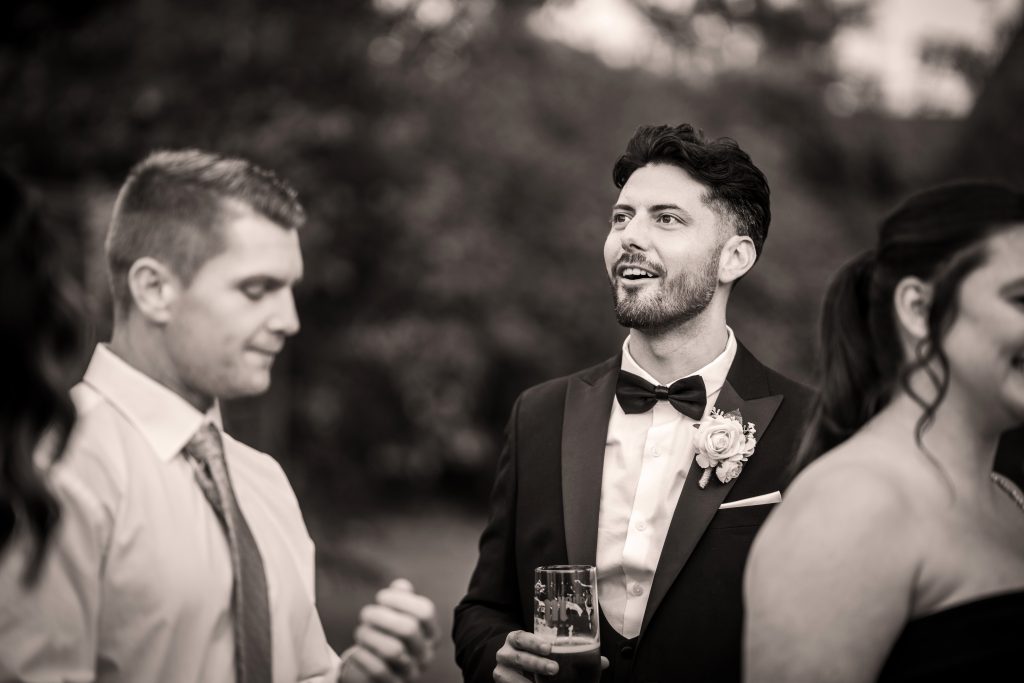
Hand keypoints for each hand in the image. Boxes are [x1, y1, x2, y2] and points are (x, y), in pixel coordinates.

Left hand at [341, 578, 437, 682]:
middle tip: (365, 614)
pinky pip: (379, 670)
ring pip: (393, 650)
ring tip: (360, 632)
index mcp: (431, 633)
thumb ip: (401, 598)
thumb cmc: (388, 638)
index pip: (425, 611)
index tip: (381, 597)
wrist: (378, 672)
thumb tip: (401, 586)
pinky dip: (364, 657)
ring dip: (370, 636)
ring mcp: (411, 672)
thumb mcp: (397, 617)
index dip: (401, 599)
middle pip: (408, 628)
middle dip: (380, 616)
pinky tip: (356, 650)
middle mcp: (425, 653)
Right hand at [493, 631, 610, 681]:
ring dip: (529, 680)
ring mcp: (501, 671)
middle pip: (518, 657)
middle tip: (554, 669)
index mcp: (517, 639)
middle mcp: (505, 653)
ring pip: (511, 676)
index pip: (521, 637)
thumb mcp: (546, 650)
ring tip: (544, 682)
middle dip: (536, 663)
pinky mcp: (502, 682)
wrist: (510, 666)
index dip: (533, 642)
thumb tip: (603, 662)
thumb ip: (570, 653)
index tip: (549, 648)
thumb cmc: (534, 655)